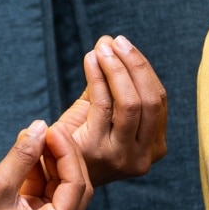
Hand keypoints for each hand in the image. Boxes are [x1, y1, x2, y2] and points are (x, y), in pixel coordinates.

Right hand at [0, 120, 91, 209]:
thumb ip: (23, 155)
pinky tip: (30, 150)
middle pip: (75, 188)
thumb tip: (41, 126)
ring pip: (61, 188)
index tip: (54, 129)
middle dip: (64, 157)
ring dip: (51, 162)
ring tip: (37, 136)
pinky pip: (45, 192)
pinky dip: (39, 172)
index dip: (67, 154)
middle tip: (50, 130)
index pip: (75, 187)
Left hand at [52, 35, 167, 186]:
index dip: (143, 70)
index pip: (158, 101)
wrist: (50, 167)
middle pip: (150, 101)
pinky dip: (99, 77)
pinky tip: (90, 60)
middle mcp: (143, 157)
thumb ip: (113, 82)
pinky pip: (103, 105)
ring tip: (102, 47)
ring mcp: (122, 157)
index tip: (123, 45)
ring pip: (131, 102)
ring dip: (117, 69)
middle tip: (116, 42)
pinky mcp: (97, 151)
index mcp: (154, 148)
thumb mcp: (104, 112)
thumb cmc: (79, 138)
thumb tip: (111, 42)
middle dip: (134, 66)